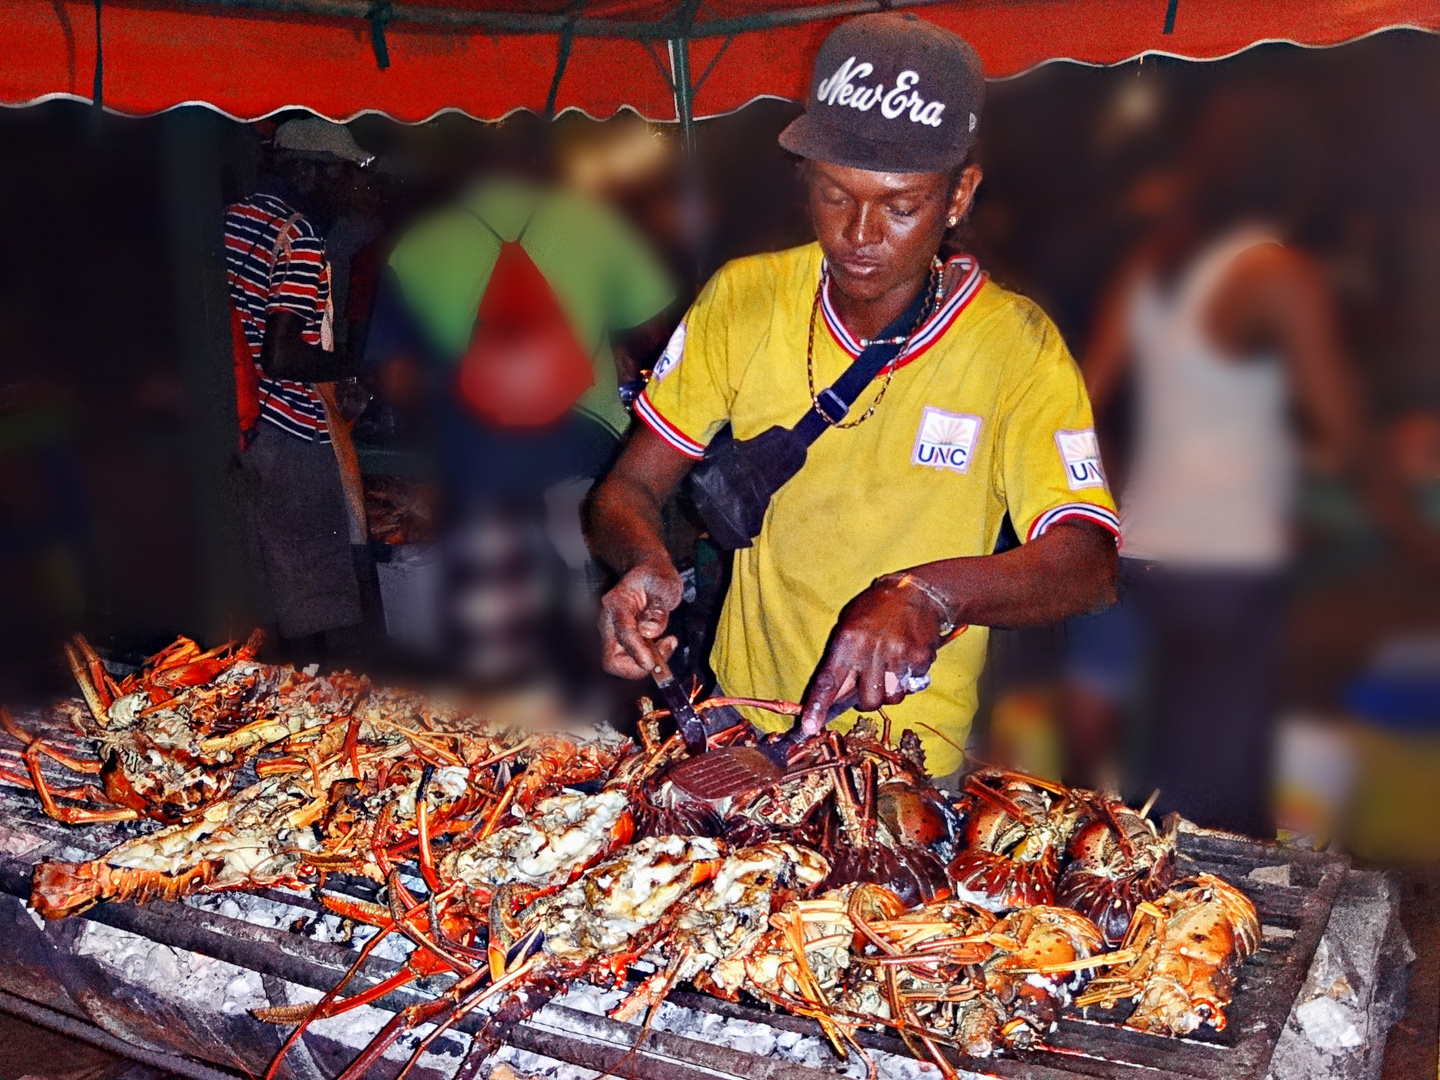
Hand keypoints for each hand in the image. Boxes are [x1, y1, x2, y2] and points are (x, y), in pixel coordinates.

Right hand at [599, 558, 684, 678]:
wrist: (651, 573)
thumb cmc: (657, 577)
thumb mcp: (664, 585)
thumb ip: (658, 608)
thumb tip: (650, 631)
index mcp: (616, 603)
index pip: (622, 632)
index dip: (636, 651)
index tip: (651, 664)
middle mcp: (609, 621)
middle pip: (612, 660)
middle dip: (637, 666)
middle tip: (664, 652)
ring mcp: (614, 633)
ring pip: (621, 664)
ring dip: (646, 663)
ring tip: (669, 642)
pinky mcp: (623, 642)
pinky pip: (632, 661)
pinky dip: (649, 660)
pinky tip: (665, 643)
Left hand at [799, 576, 950, 734]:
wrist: (914, 592)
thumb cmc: (875, 611)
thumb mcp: (848, 627)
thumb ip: (841, 662)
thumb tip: (834, 699)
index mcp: (848, 640)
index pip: (829, 680)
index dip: (818, 706)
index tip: (808, 727)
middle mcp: (872, 650)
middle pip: (868, 701)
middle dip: (868, 701)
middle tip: (870, 685)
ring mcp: (899, 655)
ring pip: (892, 698)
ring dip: (890, 691)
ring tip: (891, 668)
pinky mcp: (921, 658)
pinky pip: (912, 686)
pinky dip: (909, 678)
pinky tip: (907, 657)